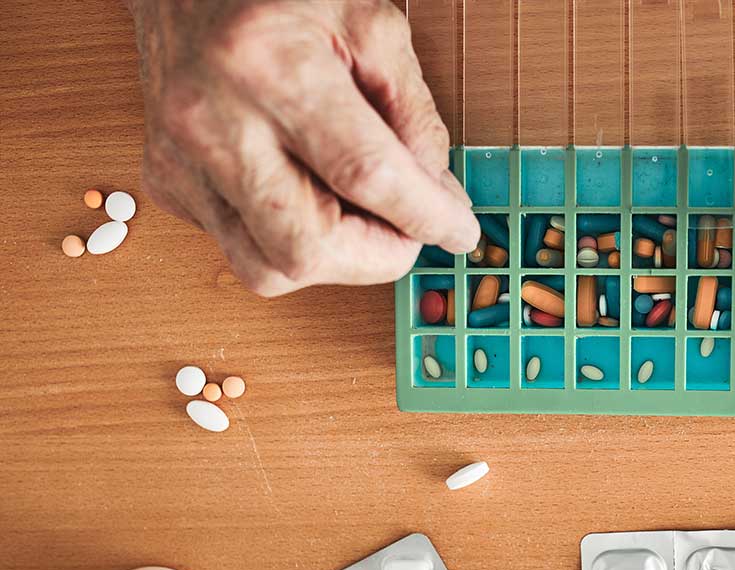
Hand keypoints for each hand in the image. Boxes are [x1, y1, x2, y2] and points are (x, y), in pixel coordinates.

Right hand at [126, 0, 477, 295]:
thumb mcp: (372, 24)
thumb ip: (414, 114)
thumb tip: (437, 197)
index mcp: (268, 65)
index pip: (363, 176)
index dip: (424, 216)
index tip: (459, 231)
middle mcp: (213, 120)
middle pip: (307, 249)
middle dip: (379, 256)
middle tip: (411, 229)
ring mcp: (181, 159)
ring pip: (269, 270)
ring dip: (336, 260)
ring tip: (362, 215)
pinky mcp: (166, 183)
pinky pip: (241, 247)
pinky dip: (291, 238)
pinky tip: (309, 193)